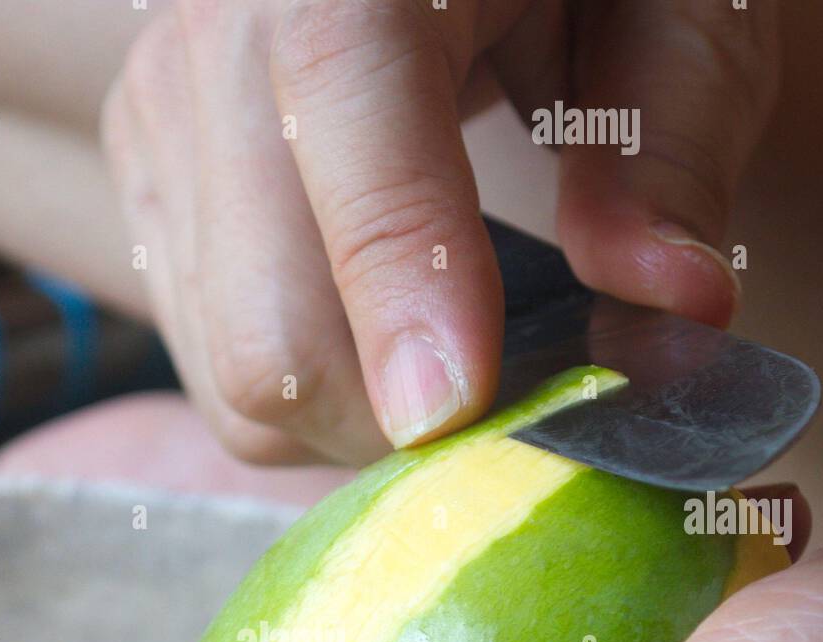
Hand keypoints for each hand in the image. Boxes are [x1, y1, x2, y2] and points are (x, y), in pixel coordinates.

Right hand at [101, 0, 778, 464]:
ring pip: (236, 379)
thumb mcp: (663, 7)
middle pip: (267, 327)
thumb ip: (665, 151)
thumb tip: (673, 313)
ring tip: (444, 357)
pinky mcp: (148, 179)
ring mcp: (164, 118)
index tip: (461, 412)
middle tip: (506, 410)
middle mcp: (218, 31)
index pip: (343, 116)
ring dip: (356, 420)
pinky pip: (213, 369)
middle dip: (395, 419)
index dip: (399, 289)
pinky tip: (374, 331)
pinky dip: (309, 395)